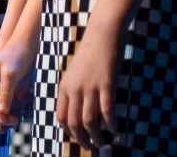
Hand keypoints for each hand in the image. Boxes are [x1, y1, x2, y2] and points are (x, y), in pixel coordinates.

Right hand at [0, 37, 35, 140]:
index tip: (6, 118)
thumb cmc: (18, 54)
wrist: (26, 44)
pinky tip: (11, 121)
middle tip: (14, 121)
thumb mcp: (11, 73)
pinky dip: (3, 115)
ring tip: (13, 123)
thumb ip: (5, 92)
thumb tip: (1, 112)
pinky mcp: (0, 91)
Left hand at [55, 23, 119, 148]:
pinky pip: (106, 111)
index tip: (77, 137)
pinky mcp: (106, 84)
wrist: (102, 32)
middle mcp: (75, 88)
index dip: (69, 132)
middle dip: (82, 139)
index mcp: (65, 86)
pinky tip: (115, 129)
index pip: (61, 117)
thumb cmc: (91, 52)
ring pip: (89, 121)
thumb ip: (75, 90)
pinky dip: (110, 123)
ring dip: (97, 136)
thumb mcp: (76, 72)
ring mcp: (90, 87)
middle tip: (91, 147)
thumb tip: (80, 111)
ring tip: (104, 142)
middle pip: (74, 123)